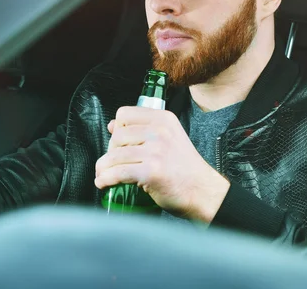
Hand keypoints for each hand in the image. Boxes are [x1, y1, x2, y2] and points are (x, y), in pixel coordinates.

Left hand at [94, 106, 229, 221]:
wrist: (203, 192)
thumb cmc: (185, 169)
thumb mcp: (170, 138)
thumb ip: (144, 129)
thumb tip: (113, 125)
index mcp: (164, 119)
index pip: (124, 114)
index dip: (116, 129)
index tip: (118, 142)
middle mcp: (160, 132)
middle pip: (117, 136)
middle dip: (110, 151)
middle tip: (113, 162)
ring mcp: (155, 151)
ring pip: (114, 156)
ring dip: (103, 168)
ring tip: (102, 174)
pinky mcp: (150, 172)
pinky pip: (118, 173)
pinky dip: (105, 179)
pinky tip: (103, 182)